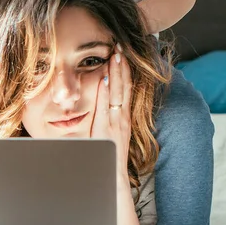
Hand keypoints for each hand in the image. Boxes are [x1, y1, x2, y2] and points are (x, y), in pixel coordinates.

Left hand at [90, 45, 131, 181]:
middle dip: (122, 64)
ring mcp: (118, 123)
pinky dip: (106, 93)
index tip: (120, 52)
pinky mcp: (109, 130)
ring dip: (117, 73)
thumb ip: (106, 116)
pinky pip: (107, 108)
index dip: (123, 69)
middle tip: (119, 45)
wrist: (114, 180)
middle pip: (125, 85)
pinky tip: (104, 80)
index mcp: (123, 116)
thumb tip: (99, 97)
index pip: (125, 87)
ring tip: (116, 55)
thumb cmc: (109, 156)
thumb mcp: (108, 132)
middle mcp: (123, 117)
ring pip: (119, 93)